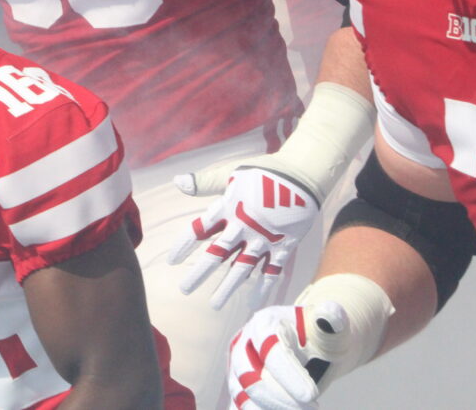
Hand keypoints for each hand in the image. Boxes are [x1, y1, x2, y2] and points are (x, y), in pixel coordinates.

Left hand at [168, 165, 318, 308]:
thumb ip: (204, 182)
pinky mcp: (284, 245)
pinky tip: (253, 302)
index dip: (184, 245)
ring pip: (242, 268)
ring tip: (214, 305)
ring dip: (228, 287)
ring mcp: (264, 238)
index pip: (200, 229)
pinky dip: (263, 286)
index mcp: (228, 208)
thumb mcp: (231, 173)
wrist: (303, 175)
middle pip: (217, 254)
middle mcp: (243, 226)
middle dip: (200, 273)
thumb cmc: (264, 171)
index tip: (171, 261)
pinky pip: (272, 270)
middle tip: (185, 290)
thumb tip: (177, 182)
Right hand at [227, 302, 347, 408]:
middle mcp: (243, 345)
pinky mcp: (239, 388)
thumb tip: (330, 313)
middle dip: (280, 398)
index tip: (312, 395)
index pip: (269, 352)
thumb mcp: (330, 328)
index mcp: (263, 324)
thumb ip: (332, 321)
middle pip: (248, 377)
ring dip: (273, 409)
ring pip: (242, 396)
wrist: (314, 350)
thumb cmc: (321, 338)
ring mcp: (238, 368)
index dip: (289, 376)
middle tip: (313, 408)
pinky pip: (242, 406)